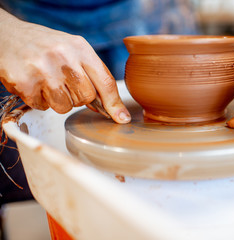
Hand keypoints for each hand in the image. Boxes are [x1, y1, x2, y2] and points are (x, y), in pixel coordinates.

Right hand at [0, 10, 129, 123]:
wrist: (6, 35)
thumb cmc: (44, 45)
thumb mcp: (72, 49)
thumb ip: (90, 73)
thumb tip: (106, 107)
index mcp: (80, 48)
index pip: (105, 81)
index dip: (115, 104)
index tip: (122, 118)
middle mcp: (64, 57)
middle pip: (86, 97)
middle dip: (77, 96)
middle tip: (63, 82)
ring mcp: (44, 70)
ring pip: (65, 107)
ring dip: (57, 100)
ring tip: (47, 81)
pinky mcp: (25, 83)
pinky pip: (43, 107)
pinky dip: (39, 100)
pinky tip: (34, 83)